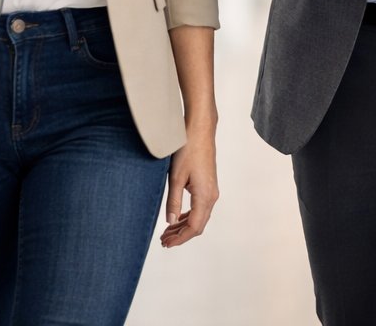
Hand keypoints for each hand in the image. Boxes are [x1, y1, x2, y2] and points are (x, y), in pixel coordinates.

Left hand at [160, 131, 217, 247]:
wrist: (200, 131)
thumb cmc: (188, 150)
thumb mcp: (176, 177)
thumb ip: (173, 201)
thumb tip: (170, 222)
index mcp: (205, 196)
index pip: (194, 227)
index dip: (180, 238)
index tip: (166, 244)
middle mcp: (211, 196)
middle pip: (198, 225)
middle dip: (181, 235)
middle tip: (164, 241)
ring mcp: (211, 190)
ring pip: (199, 217)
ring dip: (184, 226)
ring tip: (167, 232)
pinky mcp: (208, 185)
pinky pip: (200, 207)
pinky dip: (188, 216)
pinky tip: (177, 217)